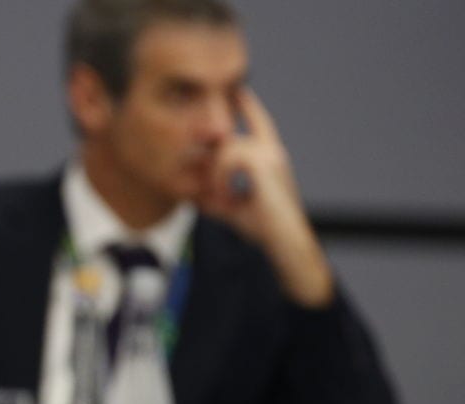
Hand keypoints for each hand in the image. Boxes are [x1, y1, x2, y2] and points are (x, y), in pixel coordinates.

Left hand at [199, 88, 333, 307]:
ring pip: (225, 148)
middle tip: (210, 190)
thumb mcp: (233, 208)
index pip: (258, 121)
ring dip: (215, 176)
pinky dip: (220, 181)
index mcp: (270, 157)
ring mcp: (270, 155)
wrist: (286, 243)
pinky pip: (227, 159)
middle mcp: (272, 151)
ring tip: (220, 201)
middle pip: (228, 137)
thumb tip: (191, 192)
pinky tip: (225, 200)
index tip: (236, 88)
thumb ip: (216, 195)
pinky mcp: (264, 164)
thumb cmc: (265, 230)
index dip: (247, 104)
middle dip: (211, 159)